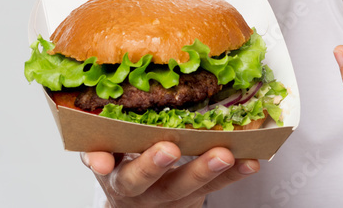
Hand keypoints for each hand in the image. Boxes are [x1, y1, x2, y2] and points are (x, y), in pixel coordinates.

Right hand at [82, 142, 258, 206]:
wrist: (142, 206)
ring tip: (223, 154)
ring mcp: (168, 196)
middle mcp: (138, 189)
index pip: (103, 165)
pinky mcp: (195, 197)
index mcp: (114, 174)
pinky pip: (217, 187)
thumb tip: (93, 141)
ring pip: (184, 187)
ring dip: (204, 170)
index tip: (102, 162)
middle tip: (169, 149)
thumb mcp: (111, 155)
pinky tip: (249, 161)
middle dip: (154, 165)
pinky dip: (235, 173)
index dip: (101, 164)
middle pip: (144, 181)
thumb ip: (102, 143)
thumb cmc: (128, 166)